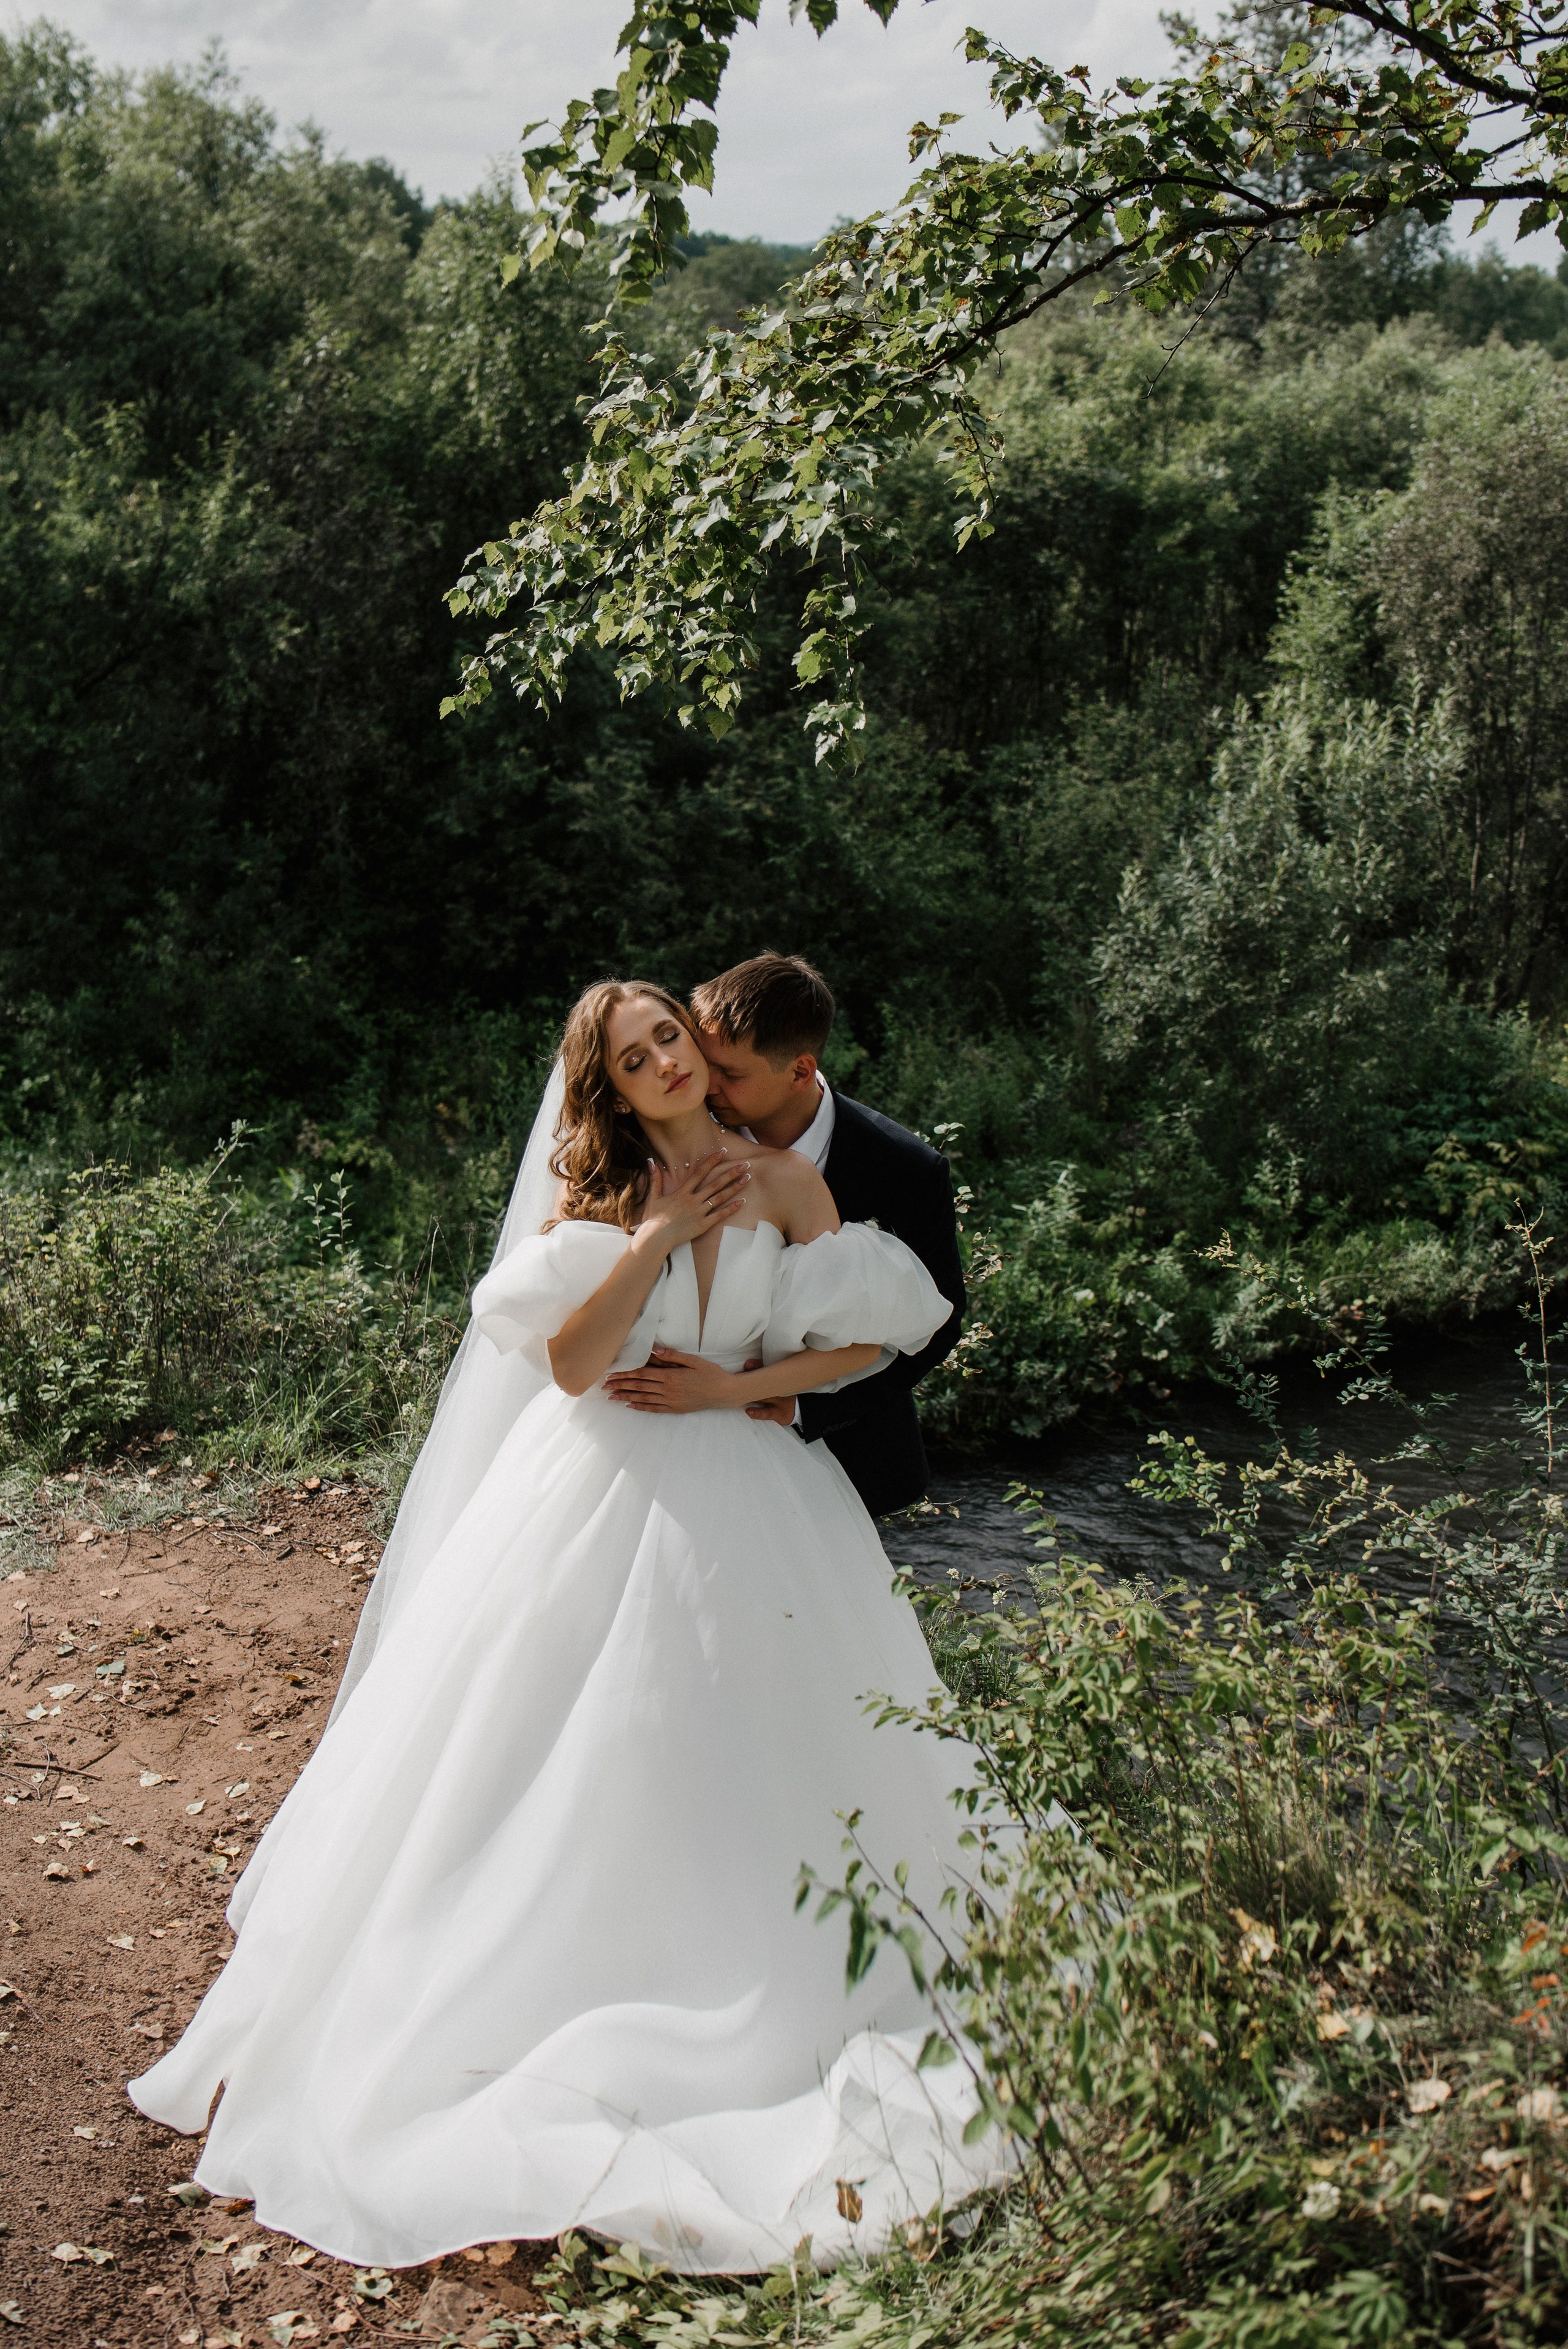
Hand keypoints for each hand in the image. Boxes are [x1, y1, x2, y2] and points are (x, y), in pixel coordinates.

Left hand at [602, 1344, 745, 1413]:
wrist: (725, 1392)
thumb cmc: (711, 1373)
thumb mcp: (694, 1360)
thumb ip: (673, 1355)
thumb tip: (653, 1350)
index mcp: (671, 1376)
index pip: (642, 1374)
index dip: (625, 1374)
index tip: (611, 1374)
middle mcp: (668, 1390)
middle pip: (639, 1387)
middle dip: (619, 1386)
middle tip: (604, 1386)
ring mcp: (671, 1401)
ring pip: (643, 1399)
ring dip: (625, 1397)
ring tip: (611, 1397)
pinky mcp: (675, 1409)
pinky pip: (654, 1409)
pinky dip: (640, 1407)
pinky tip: (629, 1406)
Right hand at [635, 1148, 750, 1253]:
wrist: (655, 1237)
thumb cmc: (653, 1219)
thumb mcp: (653, 1197)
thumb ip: (655, 1179)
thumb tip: (652, 1162)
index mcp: (682, 1192)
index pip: (699, 1172)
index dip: (711, 1161)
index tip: (722, 1152)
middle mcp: (693, 1200)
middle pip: (715, 1184)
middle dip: (731, 1173)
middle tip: (745, 1165)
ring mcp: (699, 1212)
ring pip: (720, 1197)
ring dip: (734, 1188)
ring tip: (747, 1179)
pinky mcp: (702, 1225)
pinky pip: (719, 1216)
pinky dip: (731, 1209)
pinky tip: (742, 1202)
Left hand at [740, 1358, 794, 1425]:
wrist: (804, 1407)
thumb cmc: (787, 1392)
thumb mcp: (782, 1380)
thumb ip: (766, 1371)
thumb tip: (748, 1364)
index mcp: (782, 1378)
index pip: (770, 1370)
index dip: (758, 1366)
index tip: (747, 1364)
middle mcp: (781, 1389)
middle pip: (766, 1382)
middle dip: (752, 1377)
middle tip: (739, 1375)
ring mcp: (781, 1402)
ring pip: (765, 1397)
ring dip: (752, 1394)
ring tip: (740, 1392)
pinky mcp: (780, 1414)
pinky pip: (768, 1413)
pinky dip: (758, 1412)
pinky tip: (748, 1411)